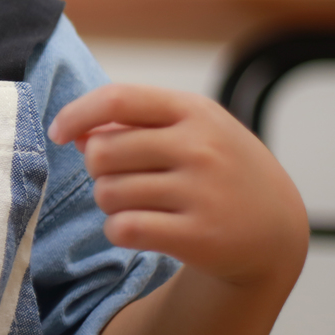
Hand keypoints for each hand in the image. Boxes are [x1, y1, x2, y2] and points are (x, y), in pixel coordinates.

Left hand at [49, 84, 307, 292]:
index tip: (59, 133)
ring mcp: (202, 192)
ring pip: (107, 193)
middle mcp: (200, 147)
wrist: (276, 229)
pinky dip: (117, 231)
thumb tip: (75, 133)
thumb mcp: (191, 131)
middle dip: (97, 169)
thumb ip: (133, 124)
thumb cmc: (218, 171)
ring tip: (139, 204)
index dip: (76, 114)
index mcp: (194, 111)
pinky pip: (122, 228)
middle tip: (122, 179)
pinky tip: (138, 230)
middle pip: (102, 151)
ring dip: (109, 203)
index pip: (116, 99)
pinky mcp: (198, 235)